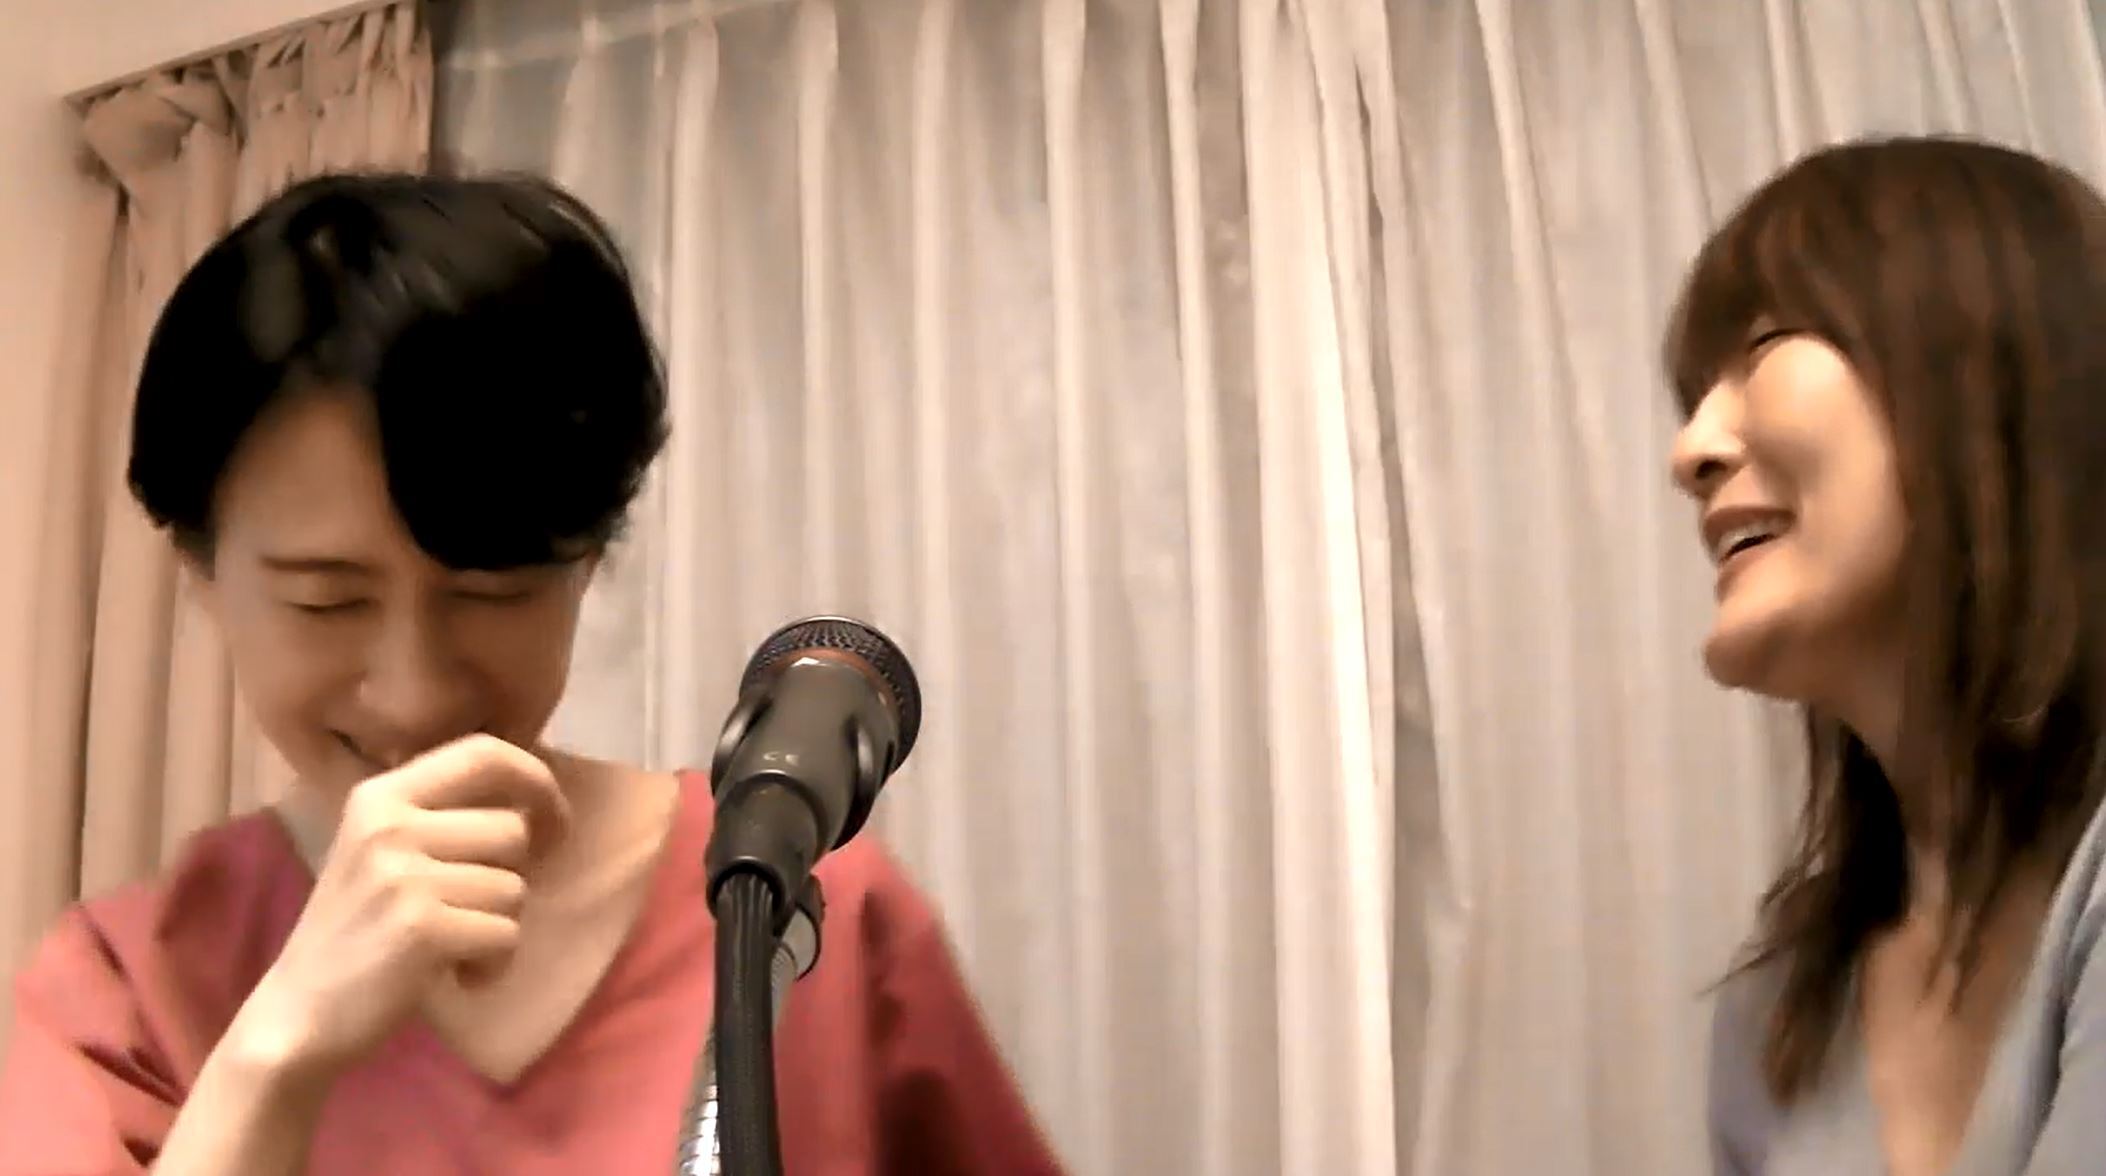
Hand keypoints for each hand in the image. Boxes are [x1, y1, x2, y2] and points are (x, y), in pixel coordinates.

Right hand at [229, 734, 570, 1082]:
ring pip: (515, 887)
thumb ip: (445, 817)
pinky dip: (493, 965)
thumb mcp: (384, 852)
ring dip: (499, 927)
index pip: (484, 752)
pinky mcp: (422, 929)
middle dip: (510, 878)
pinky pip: (506, 935)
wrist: (297, 1016)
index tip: (553, 821)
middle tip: (469, 912)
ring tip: (452, 947)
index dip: (536, 780)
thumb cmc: (356, 933)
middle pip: (512, 829)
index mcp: (381, 796)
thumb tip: (539, 800)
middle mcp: (389, 825)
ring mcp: (403, 876)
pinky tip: (455, 976)